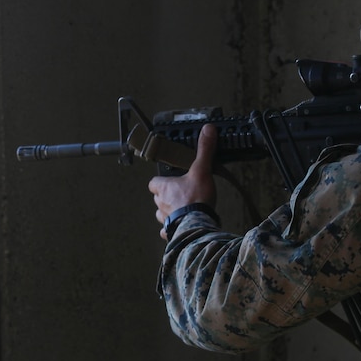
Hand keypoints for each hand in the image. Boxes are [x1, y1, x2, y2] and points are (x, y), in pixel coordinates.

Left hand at [148, 124, 217, 239]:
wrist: (199, 224)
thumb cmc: (196, 198)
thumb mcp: (202, 170)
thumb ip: (204, 150)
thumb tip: (207, 129)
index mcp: (164, 188)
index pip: (153, 182)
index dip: (160, 181)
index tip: (167, 179)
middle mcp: (161, 203)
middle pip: (157, 198)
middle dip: (166, 196)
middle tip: (179, 193)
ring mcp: (165, 219)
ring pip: (161, 214)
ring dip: (168, 212)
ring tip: (181, 209)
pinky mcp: (171, 231)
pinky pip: (167, 231)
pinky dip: (171, 229)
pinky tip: (180, 227)